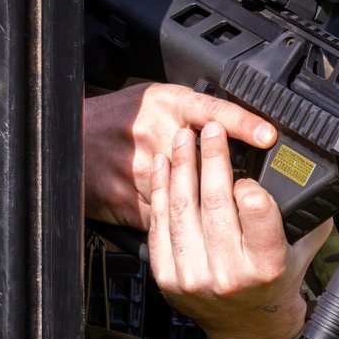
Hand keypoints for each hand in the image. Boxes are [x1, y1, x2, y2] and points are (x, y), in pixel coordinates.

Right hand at [84, 82, 278, 229]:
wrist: (69, 138)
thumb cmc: (120, 117)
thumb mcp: (160, 101)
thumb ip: (197, 112)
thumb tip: (244, 130)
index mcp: (167, 103)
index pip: (213, 110)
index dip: (243, 123)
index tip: (269, 136)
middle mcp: (154, 132)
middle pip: (203, 162)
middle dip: (230, 183)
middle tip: (253, 196)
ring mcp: (139, 168)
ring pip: (187, 197)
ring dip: (210, 213)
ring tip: (233, 228)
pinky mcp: (126, 199)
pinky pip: (164, 220)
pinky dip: (182, 230)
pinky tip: (198, 238)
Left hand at [148, 122, 334, 338]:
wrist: (247, 328)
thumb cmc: (275, 283)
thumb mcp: (302, 250)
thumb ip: (308, 213)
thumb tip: (314, 171)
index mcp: (267, 265)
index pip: (256, 211)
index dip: (248, 183)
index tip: (245, 169)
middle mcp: (229, 274)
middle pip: (215, 201)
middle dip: (211, 157)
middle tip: (210, 129)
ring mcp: (194, 276)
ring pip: (183, 208)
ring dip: (181, 166)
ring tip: (183, 138)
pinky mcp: (168, 277)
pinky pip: (160, 224)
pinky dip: (160, 190)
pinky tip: (163, 165)